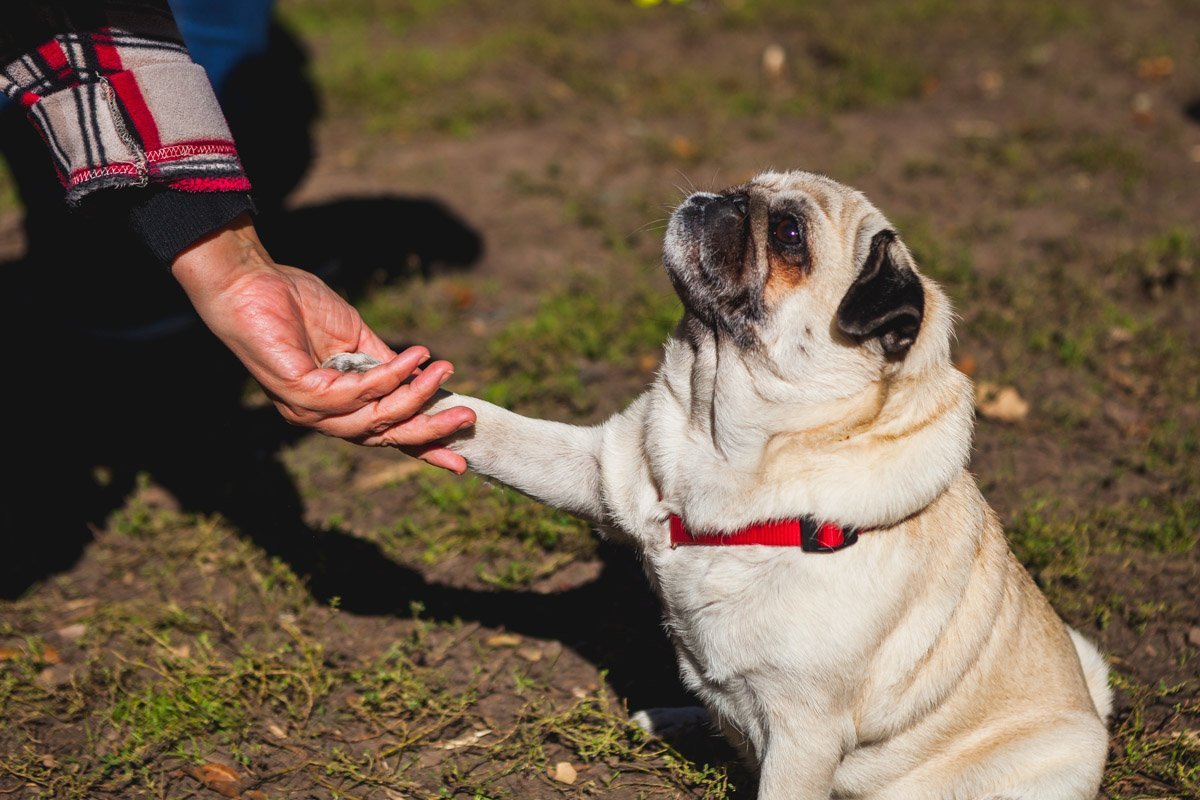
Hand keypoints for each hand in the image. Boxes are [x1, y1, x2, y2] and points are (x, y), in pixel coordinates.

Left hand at [171, 214, 474, 472]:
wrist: (250, 281)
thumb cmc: (297, 305)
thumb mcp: (354, 338)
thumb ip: (384, 364)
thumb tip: (423, 379)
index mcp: (333, 407)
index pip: (382, 434)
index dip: (421, 447)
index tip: (459, 460)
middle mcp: (319, 416)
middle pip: (382, 436)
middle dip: (428, 431)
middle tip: (467, 419)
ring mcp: (307, 409)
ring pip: (373, 418)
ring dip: (414, 398)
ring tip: (443, 372)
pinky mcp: (300, 393)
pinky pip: (357, 391)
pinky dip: (391, 376)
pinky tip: (415, 357)